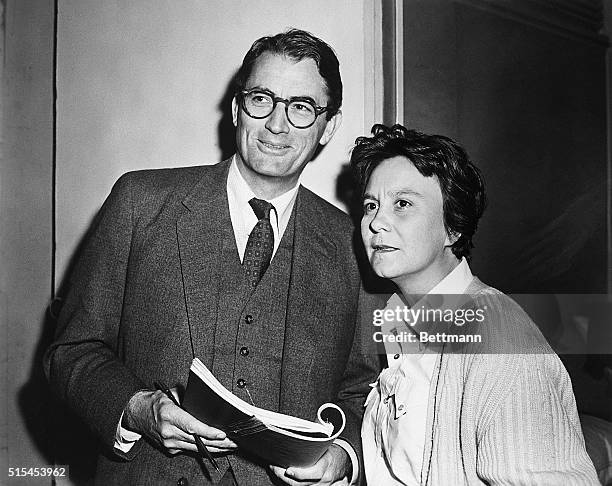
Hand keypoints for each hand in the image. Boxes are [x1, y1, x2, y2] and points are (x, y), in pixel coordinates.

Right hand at [123, 388, 237, 454]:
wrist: (136, 414)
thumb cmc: (154, 402)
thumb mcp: (170, 393)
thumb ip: (187, 398)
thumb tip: (205, 400)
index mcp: (169, 415)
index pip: (192, 426)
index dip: (208, 431)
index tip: (222, 434)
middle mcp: (168, 432)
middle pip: (197, 440)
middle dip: (218, 442)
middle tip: (234, 441)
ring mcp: (169, 443)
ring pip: (196, 448)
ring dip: (215, 448)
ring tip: (230, 446)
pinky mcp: (170, 449)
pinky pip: (191, 450)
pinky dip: (204, 449)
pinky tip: (217, 448)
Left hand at [269, 444, 350, 485]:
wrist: (341, 463)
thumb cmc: (330, 451)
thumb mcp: (326, 444)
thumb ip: (316, 441)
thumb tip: (303, 428)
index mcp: (327, 465)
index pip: (314, 474)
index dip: (299, 474)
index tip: (287, 469)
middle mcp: (324, 479)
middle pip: (302, 484)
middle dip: (284, 477)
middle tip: (273, 467)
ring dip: (284, 479)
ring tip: (274, 469)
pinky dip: (288, 482)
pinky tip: (280, 475)